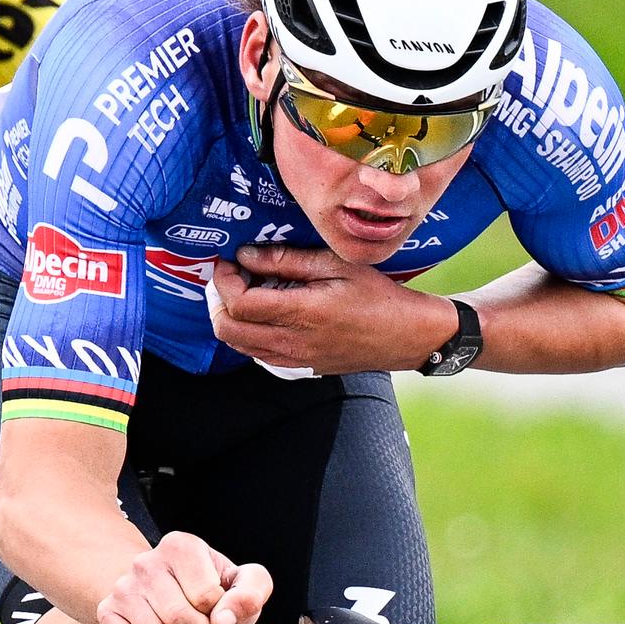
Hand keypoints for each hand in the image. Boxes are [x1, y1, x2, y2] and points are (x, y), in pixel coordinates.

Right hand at [97, 531, 272, 623]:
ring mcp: (124, 588)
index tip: (220, 618)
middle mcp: (146, 563)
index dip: (220, 617)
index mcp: (181, 546)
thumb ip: (251, 592)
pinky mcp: (109, 612)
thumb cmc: (209, 587)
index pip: (206, 595)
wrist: (172, 589)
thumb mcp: (243, 583)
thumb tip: (225, 618)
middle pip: (178, 619)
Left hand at [208, 244, 456, 374]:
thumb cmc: (378, 295)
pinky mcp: (301, 368)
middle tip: (228, 277)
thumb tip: (246, 255)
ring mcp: (296, 360)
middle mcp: (293, 342)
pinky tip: (265, 312)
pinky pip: (259, 355)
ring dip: (231, 318)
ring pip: (240, 346)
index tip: (229, 261)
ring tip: (245, 291)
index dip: (224, 281)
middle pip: (229, 331)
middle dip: (218, 301)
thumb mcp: (336, 264)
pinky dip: (249, 334)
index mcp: (303, 313)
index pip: (240, 304)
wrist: (406, 336)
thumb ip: (287, 259)